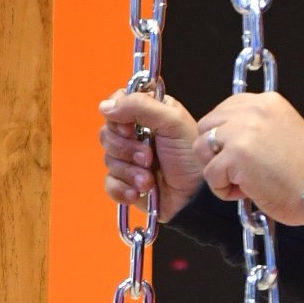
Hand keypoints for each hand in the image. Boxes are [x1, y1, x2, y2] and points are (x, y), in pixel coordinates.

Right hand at [99, 89, 211, 226]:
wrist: (198, 197)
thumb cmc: (193, 157)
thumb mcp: (173, 122)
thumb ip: (140, 106)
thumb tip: (105, 106)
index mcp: (148, 113)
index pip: (116, 105)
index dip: (117, 117)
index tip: (130, 129)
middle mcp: (136, 134)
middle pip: (107, 133)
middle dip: (126, 149)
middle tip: (148, 157)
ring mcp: (130, 160)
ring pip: (108, 159)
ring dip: (130, 172)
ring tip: (150, 179)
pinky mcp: (127, 183)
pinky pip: (109, 183)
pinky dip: (122, 189)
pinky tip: (138, 192)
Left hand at [192, 88, 303, 224]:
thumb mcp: (284, 131)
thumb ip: (256, 127)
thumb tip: (225, 136)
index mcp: (267, 102)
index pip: (224, 109)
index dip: (225, 135)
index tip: (239, 152)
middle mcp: (254, 110)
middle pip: (207, 125)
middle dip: (216, 151)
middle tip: (240, 170)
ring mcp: (243, 131)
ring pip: (202, 148)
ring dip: (218, 169)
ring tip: (244, 181)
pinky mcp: (236, 155)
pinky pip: (210, 174)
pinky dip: (223, 189)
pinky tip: (248, 191)